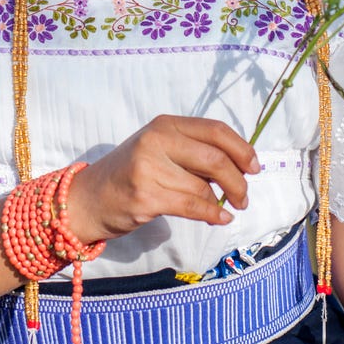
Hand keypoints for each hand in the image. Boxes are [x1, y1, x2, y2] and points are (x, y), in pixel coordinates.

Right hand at [64, 115, 259, 244]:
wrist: (89, 198)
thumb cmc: (131, 173)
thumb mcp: (159, 149)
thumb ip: (192, 151)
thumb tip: (240, 166)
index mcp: (165, 124)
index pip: (215, 130)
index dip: (241, 149)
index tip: (255, 167)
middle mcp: (157, 141)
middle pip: (215, 159)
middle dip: (238, 181)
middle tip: (244, 197)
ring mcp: (149, 169)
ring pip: (204, 186)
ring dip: (223, 202)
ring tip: (226, 209)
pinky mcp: (146, 197)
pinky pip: (193, 206)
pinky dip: (213, 214)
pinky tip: (219, 219)